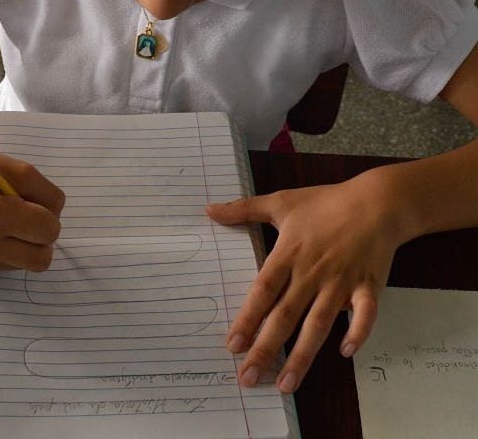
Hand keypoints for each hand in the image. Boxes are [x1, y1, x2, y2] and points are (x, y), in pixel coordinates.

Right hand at [0, 142, 64, 271]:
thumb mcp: (21, 169)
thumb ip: (49, 196)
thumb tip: (56, 221)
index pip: (48, 232)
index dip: (49, 216)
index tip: (35, 204)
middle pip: (41, 260)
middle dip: (42, 238)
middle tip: (29, 217)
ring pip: (24, 265)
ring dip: (24, 244)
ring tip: (6, 218)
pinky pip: (5, 264)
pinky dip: (7, 248)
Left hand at [206, 175, 401, 393]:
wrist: (376, 201)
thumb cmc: (325, 202)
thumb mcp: (281, 201)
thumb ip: (244, 209)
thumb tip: (209, 210)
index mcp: (288, 253)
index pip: (263, 292)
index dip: (247, 318)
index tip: (232, 345)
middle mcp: (311, 272)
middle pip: (285, 316)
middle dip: (265, 349)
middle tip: (248, 378)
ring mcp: (341, 282)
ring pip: (319, 324)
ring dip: (302, 355)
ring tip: (286, 384)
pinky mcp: (368, 287)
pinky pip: (365, 314)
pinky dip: (358, 333)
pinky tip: (345, 353)